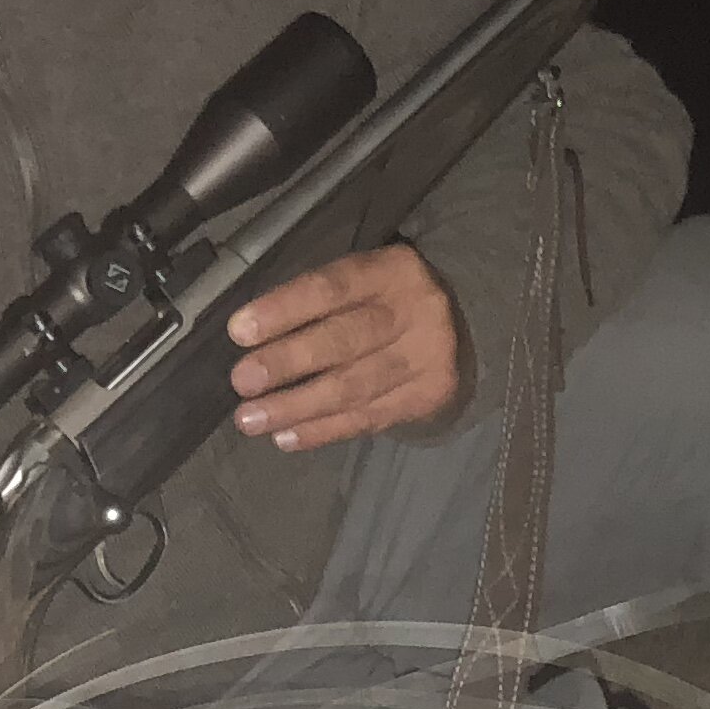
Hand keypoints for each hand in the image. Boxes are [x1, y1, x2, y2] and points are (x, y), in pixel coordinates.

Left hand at [225, 246, 464, 453]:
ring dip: (296, 407)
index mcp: (390, 271)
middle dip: (286, 362)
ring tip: (251, 419)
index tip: (239, 331)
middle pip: (343, 340)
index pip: (331, 288)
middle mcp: (414, 312)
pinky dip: (323, 430)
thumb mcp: (365, 281)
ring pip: (353, 386)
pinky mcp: (428, 396)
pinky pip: (368, 417)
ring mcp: (425, 357)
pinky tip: (287, 437)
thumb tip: (250, 338)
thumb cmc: (390, 301)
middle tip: (241, 381)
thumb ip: (318, 302)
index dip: (284, 310)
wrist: (470, 326)